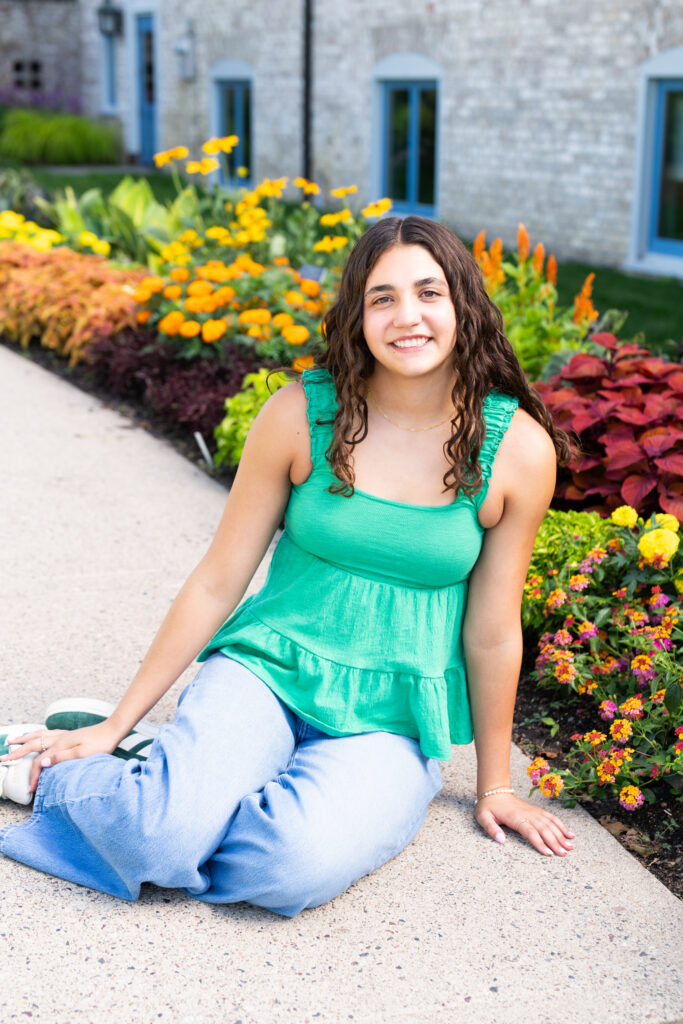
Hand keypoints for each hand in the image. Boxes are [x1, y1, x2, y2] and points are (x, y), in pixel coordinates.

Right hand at [0, 722, 120, 794]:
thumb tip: (42, 763)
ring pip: (38, 736)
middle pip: (33, 745)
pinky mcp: (69, 734)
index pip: (39, 762)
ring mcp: (63, 735)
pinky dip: (37, 735)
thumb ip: (61, 758)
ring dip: (24, 739)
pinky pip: (47, 733)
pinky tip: (38, 737)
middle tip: (3, 758)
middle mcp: (58, 738)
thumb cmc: (100, 744)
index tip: (31, 789)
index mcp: (60, 745)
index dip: (33, 776)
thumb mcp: (82, 754)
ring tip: (12, 741)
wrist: (112, 730)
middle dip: (17, 753)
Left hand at [474, 792, 574, 856]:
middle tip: (564, 854)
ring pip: (550, 823)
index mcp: (515, 817)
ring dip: (561, 835)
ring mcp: (534, 812)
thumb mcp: (483, 817)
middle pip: (544, 829)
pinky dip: (561, 825)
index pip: (530, 831)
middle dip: (555, 842)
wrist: (495, 792)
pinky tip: (569, 834)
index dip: (540, 843)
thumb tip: (501, 840)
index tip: (548, 853)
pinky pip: (551, 817)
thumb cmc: (488, 807)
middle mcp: (527, 814)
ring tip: (570, 846)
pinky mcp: (537, 811)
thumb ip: (491, 829)